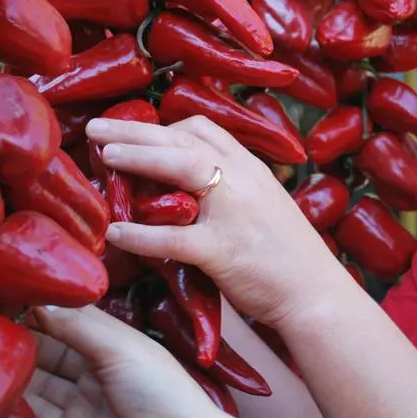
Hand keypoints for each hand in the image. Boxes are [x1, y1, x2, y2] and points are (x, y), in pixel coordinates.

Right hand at [27, 305, 231, 417]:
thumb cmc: (162, 392)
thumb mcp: (122, 348)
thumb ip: (80, 326)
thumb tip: (40, 302)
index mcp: (117, 344)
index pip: (74, 319)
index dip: (47, 307)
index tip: (14, 292)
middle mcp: (97, 370)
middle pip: (52, 347)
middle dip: (25, 335)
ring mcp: (81, 401)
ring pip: (39, 378)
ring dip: (17, 365)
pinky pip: (34, 412)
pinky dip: (16, 400)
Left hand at [85, 116, 348, 325]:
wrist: (317, 292)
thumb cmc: (291, 256)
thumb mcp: (267, 206)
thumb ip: (234, 190)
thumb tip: (192, 189)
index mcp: (252, 168)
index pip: (205, 128)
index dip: (164, 125)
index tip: (134, 129)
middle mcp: (243, 180)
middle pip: (184, 137)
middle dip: (137, 129)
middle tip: (99, 128)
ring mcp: (233, 212)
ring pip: (181, 168)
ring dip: (138, 157)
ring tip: (104, 156)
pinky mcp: (222, 250)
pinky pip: (172, 238)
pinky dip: (139, 234)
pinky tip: (114, 233)